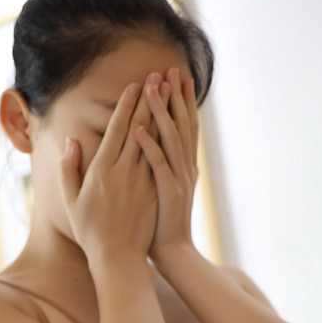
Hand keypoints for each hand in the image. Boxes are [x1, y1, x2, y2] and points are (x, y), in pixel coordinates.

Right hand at [58, 82, 157, 261]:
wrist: (117, 259)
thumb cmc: (90, 232)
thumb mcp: (70, 201)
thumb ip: (68, 169)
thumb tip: (70, 142)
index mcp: (101, 171)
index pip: (117, 129)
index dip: (127, 105)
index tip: (135, 85)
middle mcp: (124, 172)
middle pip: (140, 127)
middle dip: (150, 100)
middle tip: (158, 76)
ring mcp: (143, 181)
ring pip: (157, 140)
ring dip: (165, 113)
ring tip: (171, 93)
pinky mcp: (155, 192)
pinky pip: (166, 159)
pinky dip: (172, 139)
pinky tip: (178, 124)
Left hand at [134, 67, 199, 261]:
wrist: (173, 252)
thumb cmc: (162, 223)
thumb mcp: (167, 189)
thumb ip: (163, 165)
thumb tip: (155, 144)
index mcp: (183, 165)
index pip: (183, 126)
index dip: (180, 101)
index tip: (174, 78)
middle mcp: (184, 167)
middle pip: (180, 125)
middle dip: (174, 96)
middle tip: (169, 70)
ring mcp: (178, 179)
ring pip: (169, 139)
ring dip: (160, 112)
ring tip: (150, 89)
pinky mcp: (168, 193)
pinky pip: (157, 166)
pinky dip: (148, 147)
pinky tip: (137, 131)